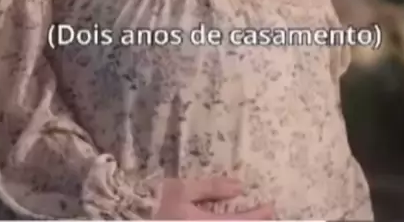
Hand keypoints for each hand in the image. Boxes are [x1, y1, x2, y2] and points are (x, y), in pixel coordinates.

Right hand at [155, 176, 274, 219]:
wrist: (133, 219)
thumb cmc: (155, 205)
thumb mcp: (181, 190)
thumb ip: (212, 188)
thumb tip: (239, 186)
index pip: (241, 221)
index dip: (259, 215)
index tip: (270, 206)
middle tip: (267, 215)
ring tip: (251, 218)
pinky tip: (231, 220)